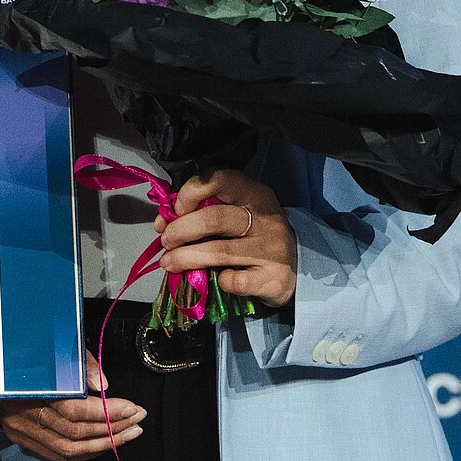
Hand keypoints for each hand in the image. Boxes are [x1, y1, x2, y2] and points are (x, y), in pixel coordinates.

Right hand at [0, 350, 142, 460]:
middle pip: (74, 434)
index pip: (74, 410)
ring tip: (128, 434)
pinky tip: (102, 444)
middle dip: (112, 429)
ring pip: (67, 450)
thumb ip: (79, 363)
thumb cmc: (22, 349)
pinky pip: (56, 455)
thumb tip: (103, 386)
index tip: (132, 407)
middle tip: (137, 421)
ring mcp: (20, 430)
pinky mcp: (20, 438)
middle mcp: (22, 415)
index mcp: (29, 388)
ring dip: (103, 444)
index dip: (106, 412)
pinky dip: (84, 453)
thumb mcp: (51, 344)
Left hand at [155, 168, 295, 305]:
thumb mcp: (237, 213)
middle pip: (214, 218)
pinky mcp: (273, 278)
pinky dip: (219, 281)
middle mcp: (265, 218)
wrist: (296, 267)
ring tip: (169, 263)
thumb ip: (204, 211)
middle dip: (181, 230)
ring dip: (186, 258)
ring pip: (219, 251)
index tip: (175, 211)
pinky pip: (235, 280)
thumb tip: (163, 222)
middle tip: (166, 242)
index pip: (219, 179)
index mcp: (254, 193)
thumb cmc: (254, 236)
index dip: (190, 193)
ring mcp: (271, 249)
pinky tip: (216, 280)